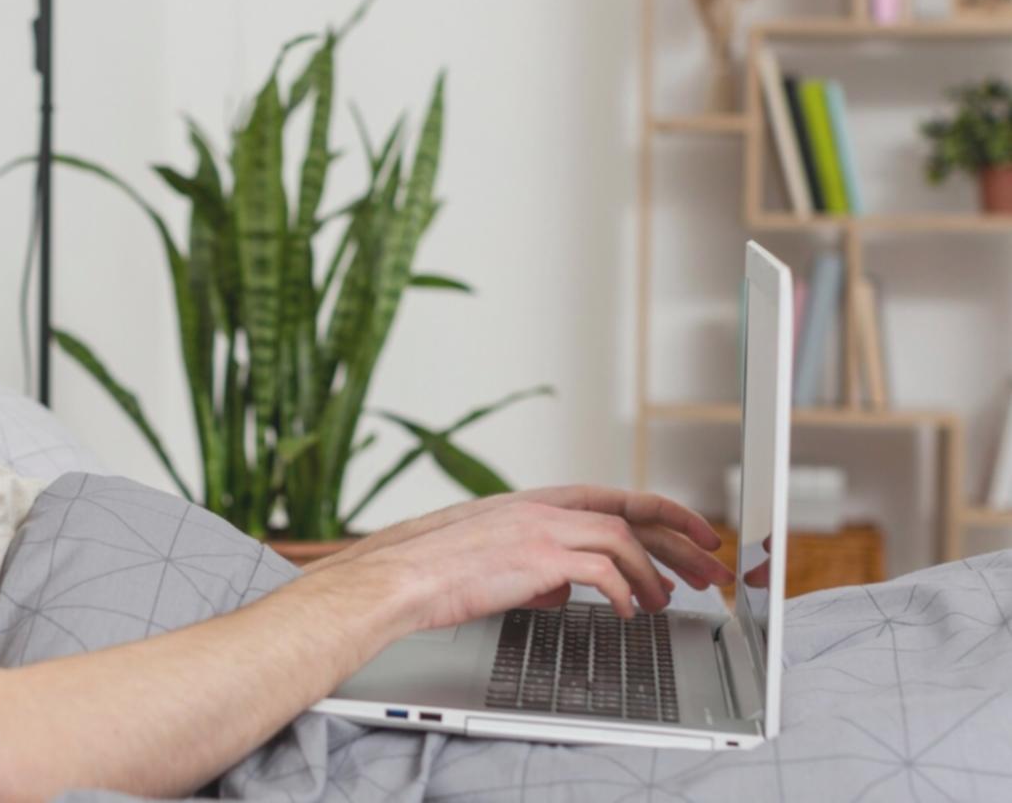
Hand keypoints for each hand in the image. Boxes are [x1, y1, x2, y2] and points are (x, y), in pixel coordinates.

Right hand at [321, 486, 732, 631]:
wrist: (399, 575)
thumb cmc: (435, 574)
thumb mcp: (494, 561)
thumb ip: (536, 567)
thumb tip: (563, 587)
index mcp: (535, 502)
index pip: (616, 499)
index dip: (665, 514)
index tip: (697, 533)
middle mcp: (543, 506)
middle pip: (633, 514)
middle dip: (682, 542)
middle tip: (712, 568)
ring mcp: (541, 528)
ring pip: (624, 541)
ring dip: (654, 576)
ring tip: (664, 603)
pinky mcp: (537, 557)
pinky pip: (602, 573)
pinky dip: (624, 594)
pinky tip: (627, 614)